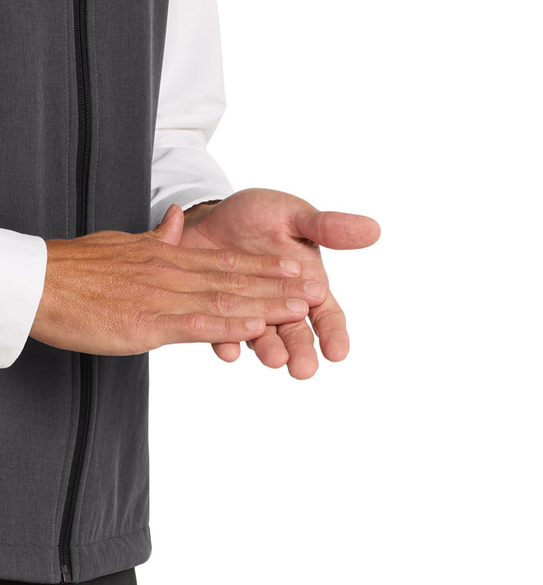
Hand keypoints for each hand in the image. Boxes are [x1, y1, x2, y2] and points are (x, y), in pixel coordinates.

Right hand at [31, 203, 316, 355]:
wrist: (36, 281)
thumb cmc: (71, 269)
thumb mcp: (119, 242)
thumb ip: (154, 237)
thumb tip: (176, 220)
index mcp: (163, 254)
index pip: (223, 259)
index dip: (263, 264)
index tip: (295, 266)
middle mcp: (169, 270)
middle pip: (233, 278)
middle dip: (277, 285)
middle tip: (315, 289)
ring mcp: (160, 295)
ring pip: (224, 298)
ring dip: (265, 304)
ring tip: (301, 307)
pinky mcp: (147, 321)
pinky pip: (196, 322)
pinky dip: (229, 324)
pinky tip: (255, 328)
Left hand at [179, 189, 379, 378]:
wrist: (210, 215)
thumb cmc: (259, 215)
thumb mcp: (293, 215)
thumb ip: (326, 227)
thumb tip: (373, 229)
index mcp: (307, 286)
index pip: (327, 316)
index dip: (334, 334)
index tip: (338, 353)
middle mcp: (280, 306)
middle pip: (296, 335)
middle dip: (301, 353)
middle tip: (303, 370)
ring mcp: (249, 312)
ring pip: (262, 338)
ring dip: (268, 350)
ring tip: (274, 360)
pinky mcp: (216, 313)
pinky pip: (220, 331)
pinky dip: (224, 341)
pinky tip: (227, 350)